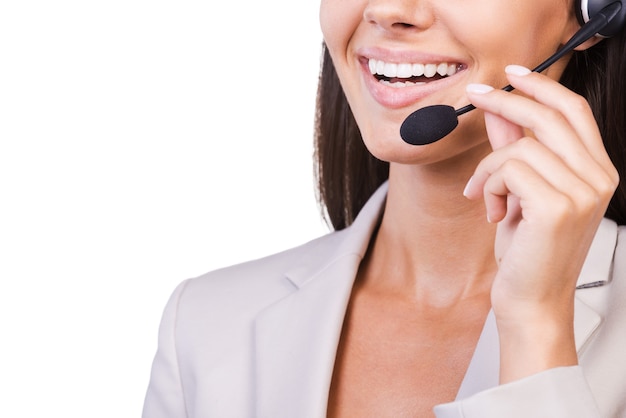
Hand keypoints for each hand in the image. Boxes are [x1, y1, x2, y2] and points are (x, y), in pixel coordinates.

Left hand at [463, 65, 618, 382]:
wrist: (531, 300)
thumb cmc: (527, 251)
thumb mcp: (519, 192)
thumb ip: (512, 149)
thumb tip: (498, 112)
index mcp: (596, 171)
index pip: (574, 111)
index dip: (542, 86)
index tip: (510, 74)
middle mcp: (598, 178)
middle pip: (549, 116)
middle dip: (504, 102)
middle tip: (472, 97)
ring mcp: (583, 192)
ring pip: (519, 147)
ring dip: (488, 170)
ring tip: (486, 198)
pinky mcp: (558, 206)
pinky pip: (508, 169)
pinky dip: (488, 185)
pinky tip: (493, 212)